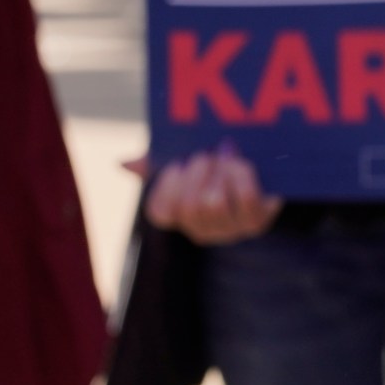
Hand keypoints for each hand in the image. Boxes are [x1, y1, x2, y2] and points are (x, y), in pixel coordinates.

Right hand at [143, 147, 281, 243]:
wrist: (262, 171)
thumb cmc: (215, 167)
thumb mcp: (185, 161)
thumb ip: (154, 163)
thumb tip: (123, 163)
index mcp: (179, 216)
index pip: (160, 212)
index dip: (166, 188)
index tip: (176, 164)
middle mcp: (202, 230)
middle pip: (187, 207)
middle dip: (196, 174)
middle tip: (203, 155)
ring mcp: (229, 230)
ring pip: (213, 203)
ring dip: (219, 172)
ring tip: (225, 155)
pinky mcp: (256, 222)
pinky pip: (244, 200)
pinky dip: (241, 176)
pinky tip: (240, 164)